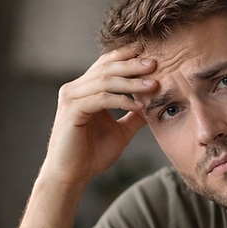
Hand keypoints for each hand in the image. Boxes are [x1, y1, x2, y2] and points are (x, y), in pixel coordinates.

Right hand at [43, 45, 157, 186]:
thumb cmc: (91, 155)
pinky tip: (137, 105)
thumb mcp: (120, 132)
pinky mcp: (72, 111)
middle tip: (154, 63)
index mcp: (85, 90)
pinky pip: (101, 99)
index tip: (148, 52)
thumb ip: (134, 117)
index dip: (125, 56)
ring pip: (104, 81)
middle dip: (132, 64)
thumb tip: (153, 106)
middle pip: (106, 68)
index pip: (105, 65)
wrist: (72, 175)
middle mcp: (75, 89)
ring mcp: (71, 98)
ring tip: (153, 84)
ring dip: (131, 82)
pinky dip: (121, 101)